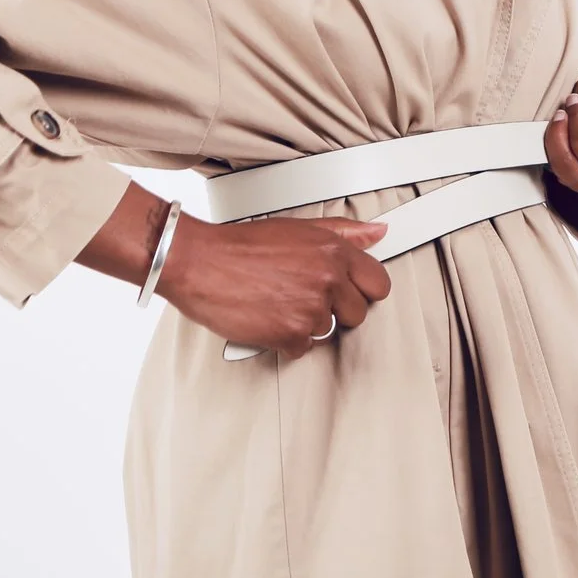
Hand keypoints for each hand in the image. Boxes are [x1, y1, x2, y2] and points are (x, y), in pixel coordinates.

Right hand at [76, 185, 392, 356]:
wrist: (199, 263)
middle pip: (358, 312)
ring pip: (329, 331)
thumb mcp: (297, 228)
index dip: (362, 289)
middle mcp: (327, 280)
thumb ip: (344, 232)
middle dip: (336, 309)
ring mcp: (311, 309)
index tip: (349, 291)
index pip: (378, 283)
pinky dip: (286, 340)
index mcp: (334, 252)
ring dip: (308, 323)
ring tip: (280, 302)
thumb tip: (377, 232)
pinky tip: (269, 318)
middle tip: (304, 296)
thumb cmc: (241, 245)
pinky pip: (304, 349)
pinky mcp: (290, 335)